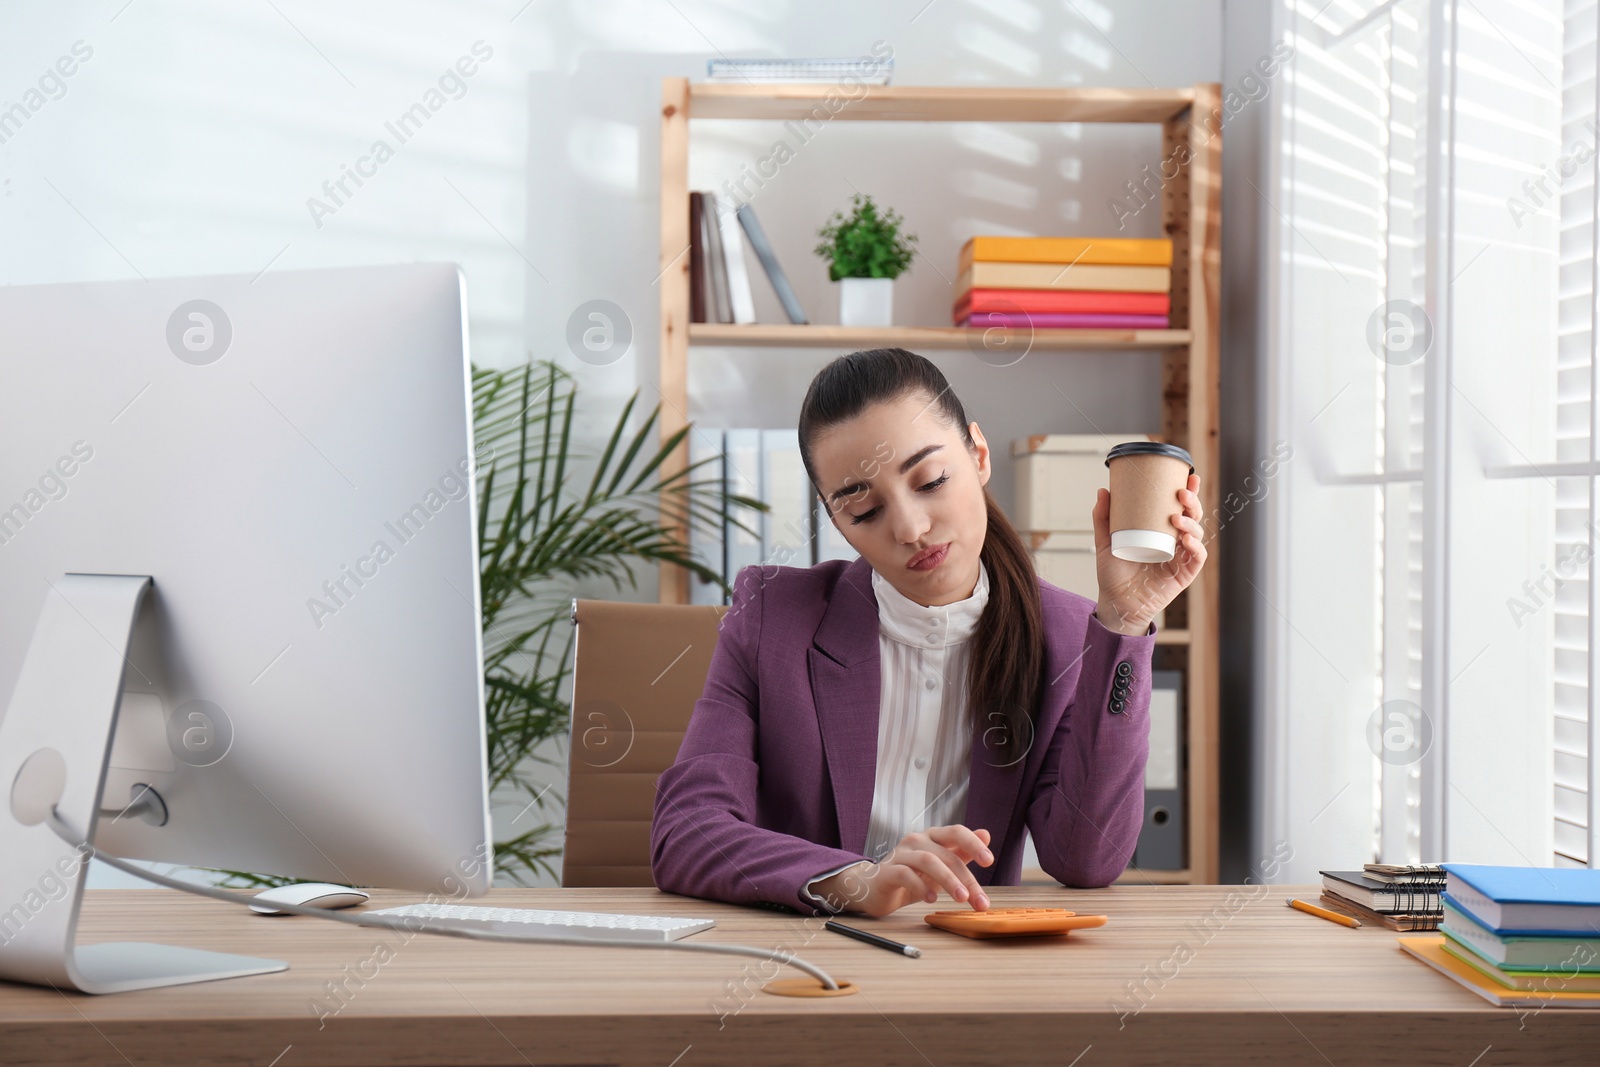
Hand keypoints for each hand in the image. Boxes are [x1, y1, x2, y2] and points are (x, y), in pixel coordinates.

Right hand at [812, 825, 993, 917]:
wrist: (876, 889)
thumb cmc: (913, 877)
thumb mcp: (941, 867)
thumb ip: (962, 852)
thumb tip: (986, 835)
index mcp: (932, 837)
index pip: (956, 832)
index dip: (973, 844)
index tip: (989, 861)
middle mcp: (917, 840)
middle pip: (946, 854)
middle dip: (966, 878)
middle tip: (979, 900)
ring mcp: (901, 854)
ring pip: (928, 861)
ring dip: (948, 880)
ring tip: (961, 898)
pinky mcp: (887, 871)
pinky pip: (905, 874)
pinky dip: (920, 886)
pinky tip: (931, 899)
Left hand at [1092, 473, 1206, 634]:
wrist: (1116, 603)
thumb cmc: (1113, 574)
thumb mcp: (1106, 541)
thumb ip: (1103, 518)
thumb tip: (1103, 490)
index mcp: (1162, 531)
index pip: (1179, 507)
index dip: (1189, 492)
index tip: (1189, 476)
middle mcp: (1175, 542)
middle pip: (1193, 517)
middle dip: (1192, 503)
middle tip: (1182, 494)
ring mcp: (1181, 558)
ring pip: (1197, 535)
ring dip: (1191, 524)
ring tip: (1177, 519)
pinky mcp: (1184, 574)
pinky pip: (1197, 558)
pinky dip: (1196, 547)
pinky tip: (1187, 540)